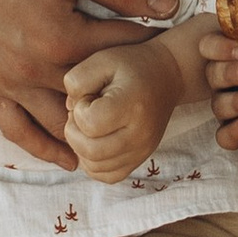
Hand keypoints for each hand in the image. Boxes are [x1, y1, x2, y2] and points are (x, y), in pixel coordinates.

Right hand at [0, 0, 178, 168]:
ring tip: (118, 142)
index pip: (119, 51)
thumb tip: (169, 4)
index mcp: (60, 38)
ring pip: (56, 125)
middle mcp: (33, 71)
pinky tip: (63, 155)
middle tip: (150, 100)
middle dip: (123, 97)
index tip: (166, 45)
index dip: (146, 44)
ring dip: (88, 134)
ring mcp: (5, 83)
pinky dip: (41, 146)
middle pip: (93, 95)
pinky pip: (15, 129)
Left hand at [61, 28, 198, 182]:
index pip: (91, 124)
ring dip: (81, 148)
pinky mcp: (139, 160)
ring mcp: (142, 151)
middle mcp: (140, 134)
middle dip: (74, 132)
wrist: (167, 74)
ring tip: (89, 126)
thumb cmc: (130, 65)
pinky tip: (94, 141)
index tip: (88, 96)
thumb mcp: (101, 59)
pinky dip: (93, 163)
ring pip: (95, 168)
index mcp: (133, 105)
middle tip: (81, 113)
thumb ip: (77, 81)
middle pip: (91, 151)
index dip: (79, 110)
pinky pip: (107, 176)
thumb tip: (70, 110)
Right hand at [197, 18, 237, 154]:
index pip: (208, 46)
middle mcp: (223, 78)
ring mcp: (227, 104)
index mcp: (230, 52)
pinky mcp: (235, 129)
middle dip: (230, 73)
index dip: (220, 48)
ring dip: (235, 103)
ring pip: (217, 105)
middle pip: (213, 75)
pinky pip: (223, 136)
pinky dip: (233, 132)